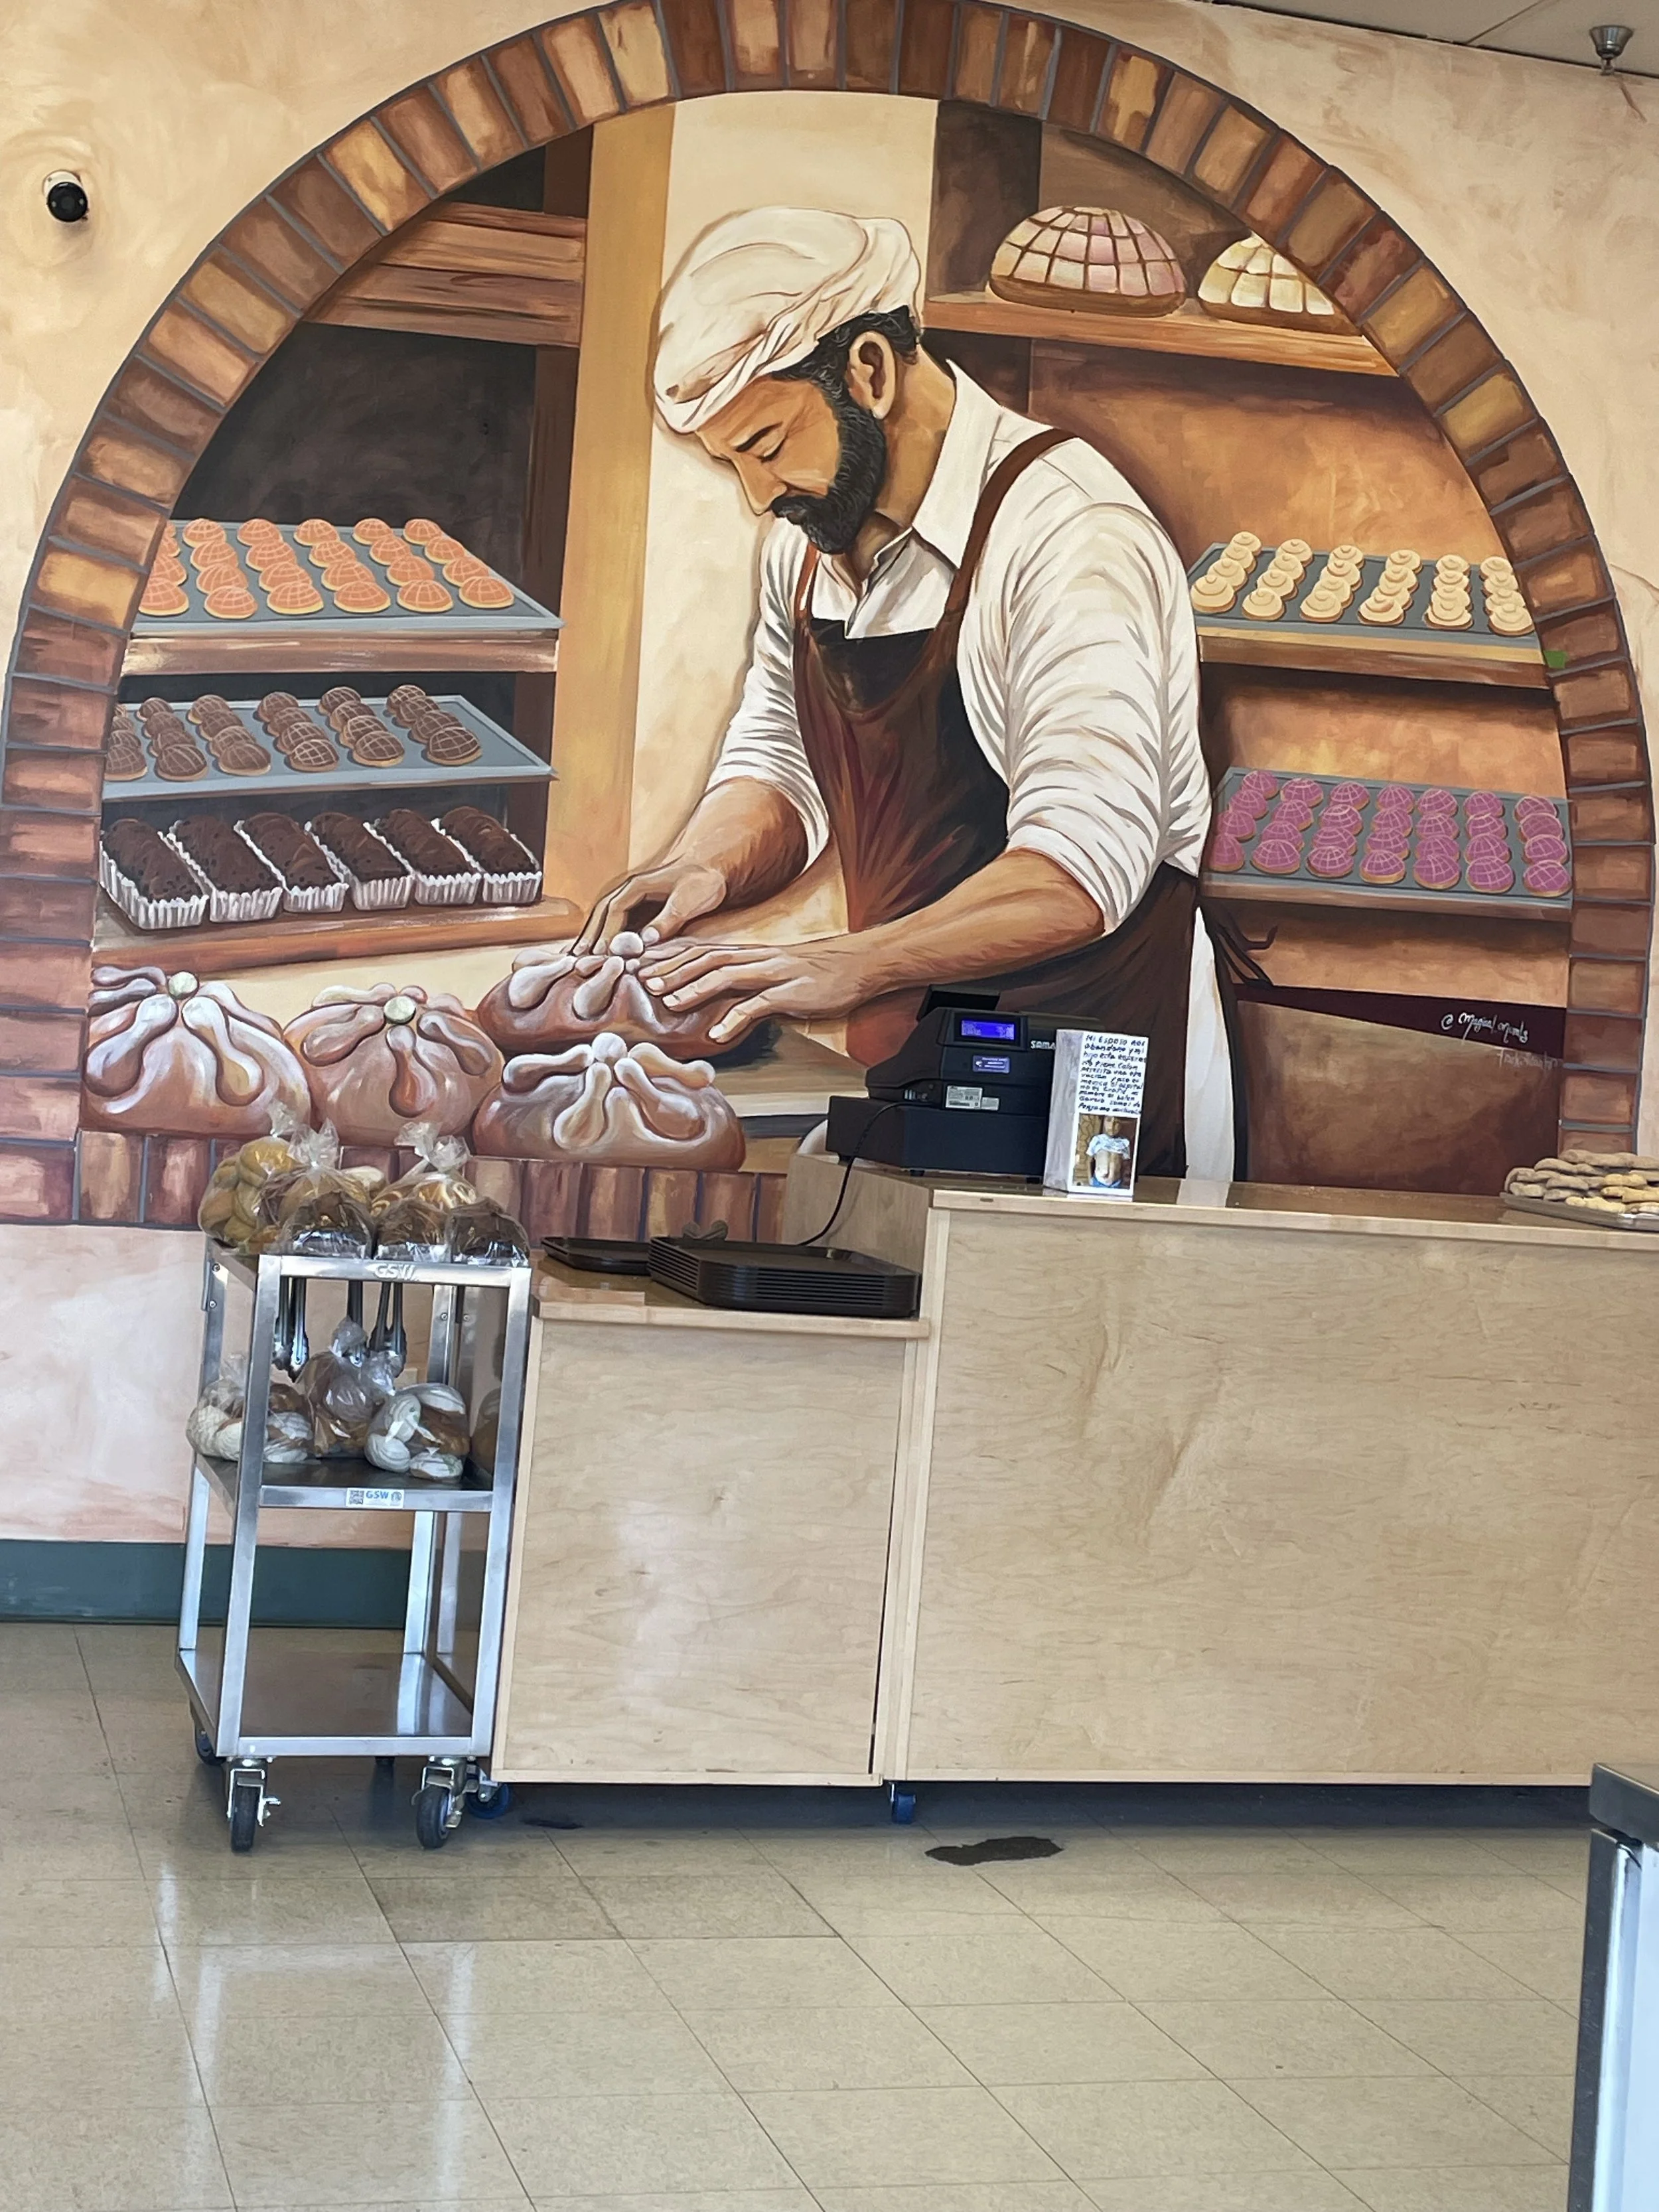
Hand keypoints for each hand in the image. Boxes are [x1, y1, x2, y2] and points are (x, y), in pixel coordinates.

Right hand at [574, 858, 727, 953]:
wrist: (711, 868)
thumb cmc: (703, 883)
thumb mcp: (689, 900)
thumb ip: (668, 919)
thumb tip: (646, 940)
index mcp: (637, 885)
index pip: (614, 910)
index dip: (607, 932)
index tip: (601, 953)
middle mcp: (628, 889)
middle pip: (601, 913)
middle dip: (589, 935)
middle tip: (577, 958)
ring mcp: (631, 898)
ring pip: (603, 917)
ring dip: (591, 936)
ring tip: (578, 957)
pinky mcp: (637, 907)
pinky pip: (614, 922)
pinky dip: (604, 935)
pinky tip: (599, 951)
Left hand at [637, 936, 874, 1044]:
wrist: (863, 963)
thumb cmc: (822, 970)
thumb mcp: (779, 970)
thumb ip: (752, 981)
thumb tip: (725, 998)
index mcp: (753, 953)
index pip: (705, 949)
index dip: (673, 956)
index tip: (646, 963)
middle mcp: (759, 957)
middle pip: (707, 958)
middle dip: (674, 969)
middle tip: (644, 981)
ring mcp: (775, 972)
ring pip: (727, 975)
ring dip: (695, 988)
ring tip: (669, 1002)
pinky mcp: (793, 991)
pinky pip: (760, 1004)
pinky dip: (736, 1018)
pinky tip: (718, 1033)